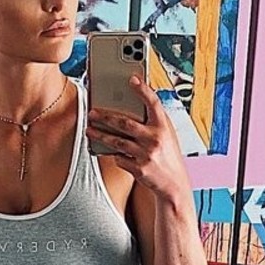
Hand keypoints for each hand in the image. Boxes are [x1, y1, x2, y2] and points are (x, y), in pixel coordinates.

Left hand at [86, 76, 191, 205]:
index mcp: (163, 127)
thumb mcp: (167, 135)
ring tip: (90, 130)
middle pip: (125, 123)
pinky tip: (110, 152)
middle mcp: (155, 139)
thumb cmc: (168, 156)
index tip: (132, 79)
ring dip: (100, 135)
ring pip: (116, 142)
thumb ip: (154, 121)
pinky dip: (114, 155)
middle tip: (92, 112)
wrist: (174, 185)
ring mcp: (146, 155)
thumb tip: (134, 105)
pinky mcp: (138, 169)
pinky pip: (119, 158)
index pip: (153, 103)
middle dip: (105, 117)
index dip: (143, 90)